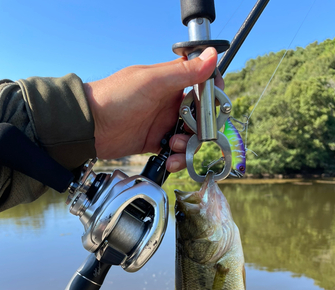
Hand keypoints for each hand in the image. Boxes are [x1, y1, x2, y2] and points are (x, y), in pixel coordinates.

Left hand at [84, 47, 223, 172]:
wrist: (89, 126)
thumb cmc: (115, 97)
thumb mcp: (152, 81)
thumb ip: (184, 72)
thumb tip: (212, 55)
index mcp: (171, 82)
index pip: (203, 84)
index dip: (214, 95)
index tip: (216, 107)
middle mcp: (170, 103)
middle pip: (201, 117)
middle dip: (202, 129)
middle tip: (193, 135)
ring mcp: (163, 123)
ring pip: (191, 137)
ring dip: (189, 146)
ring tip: (175, 147)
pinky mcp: (155, 142)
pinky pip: (176, 152)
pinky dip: (178, 159)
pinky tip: (170, 161)